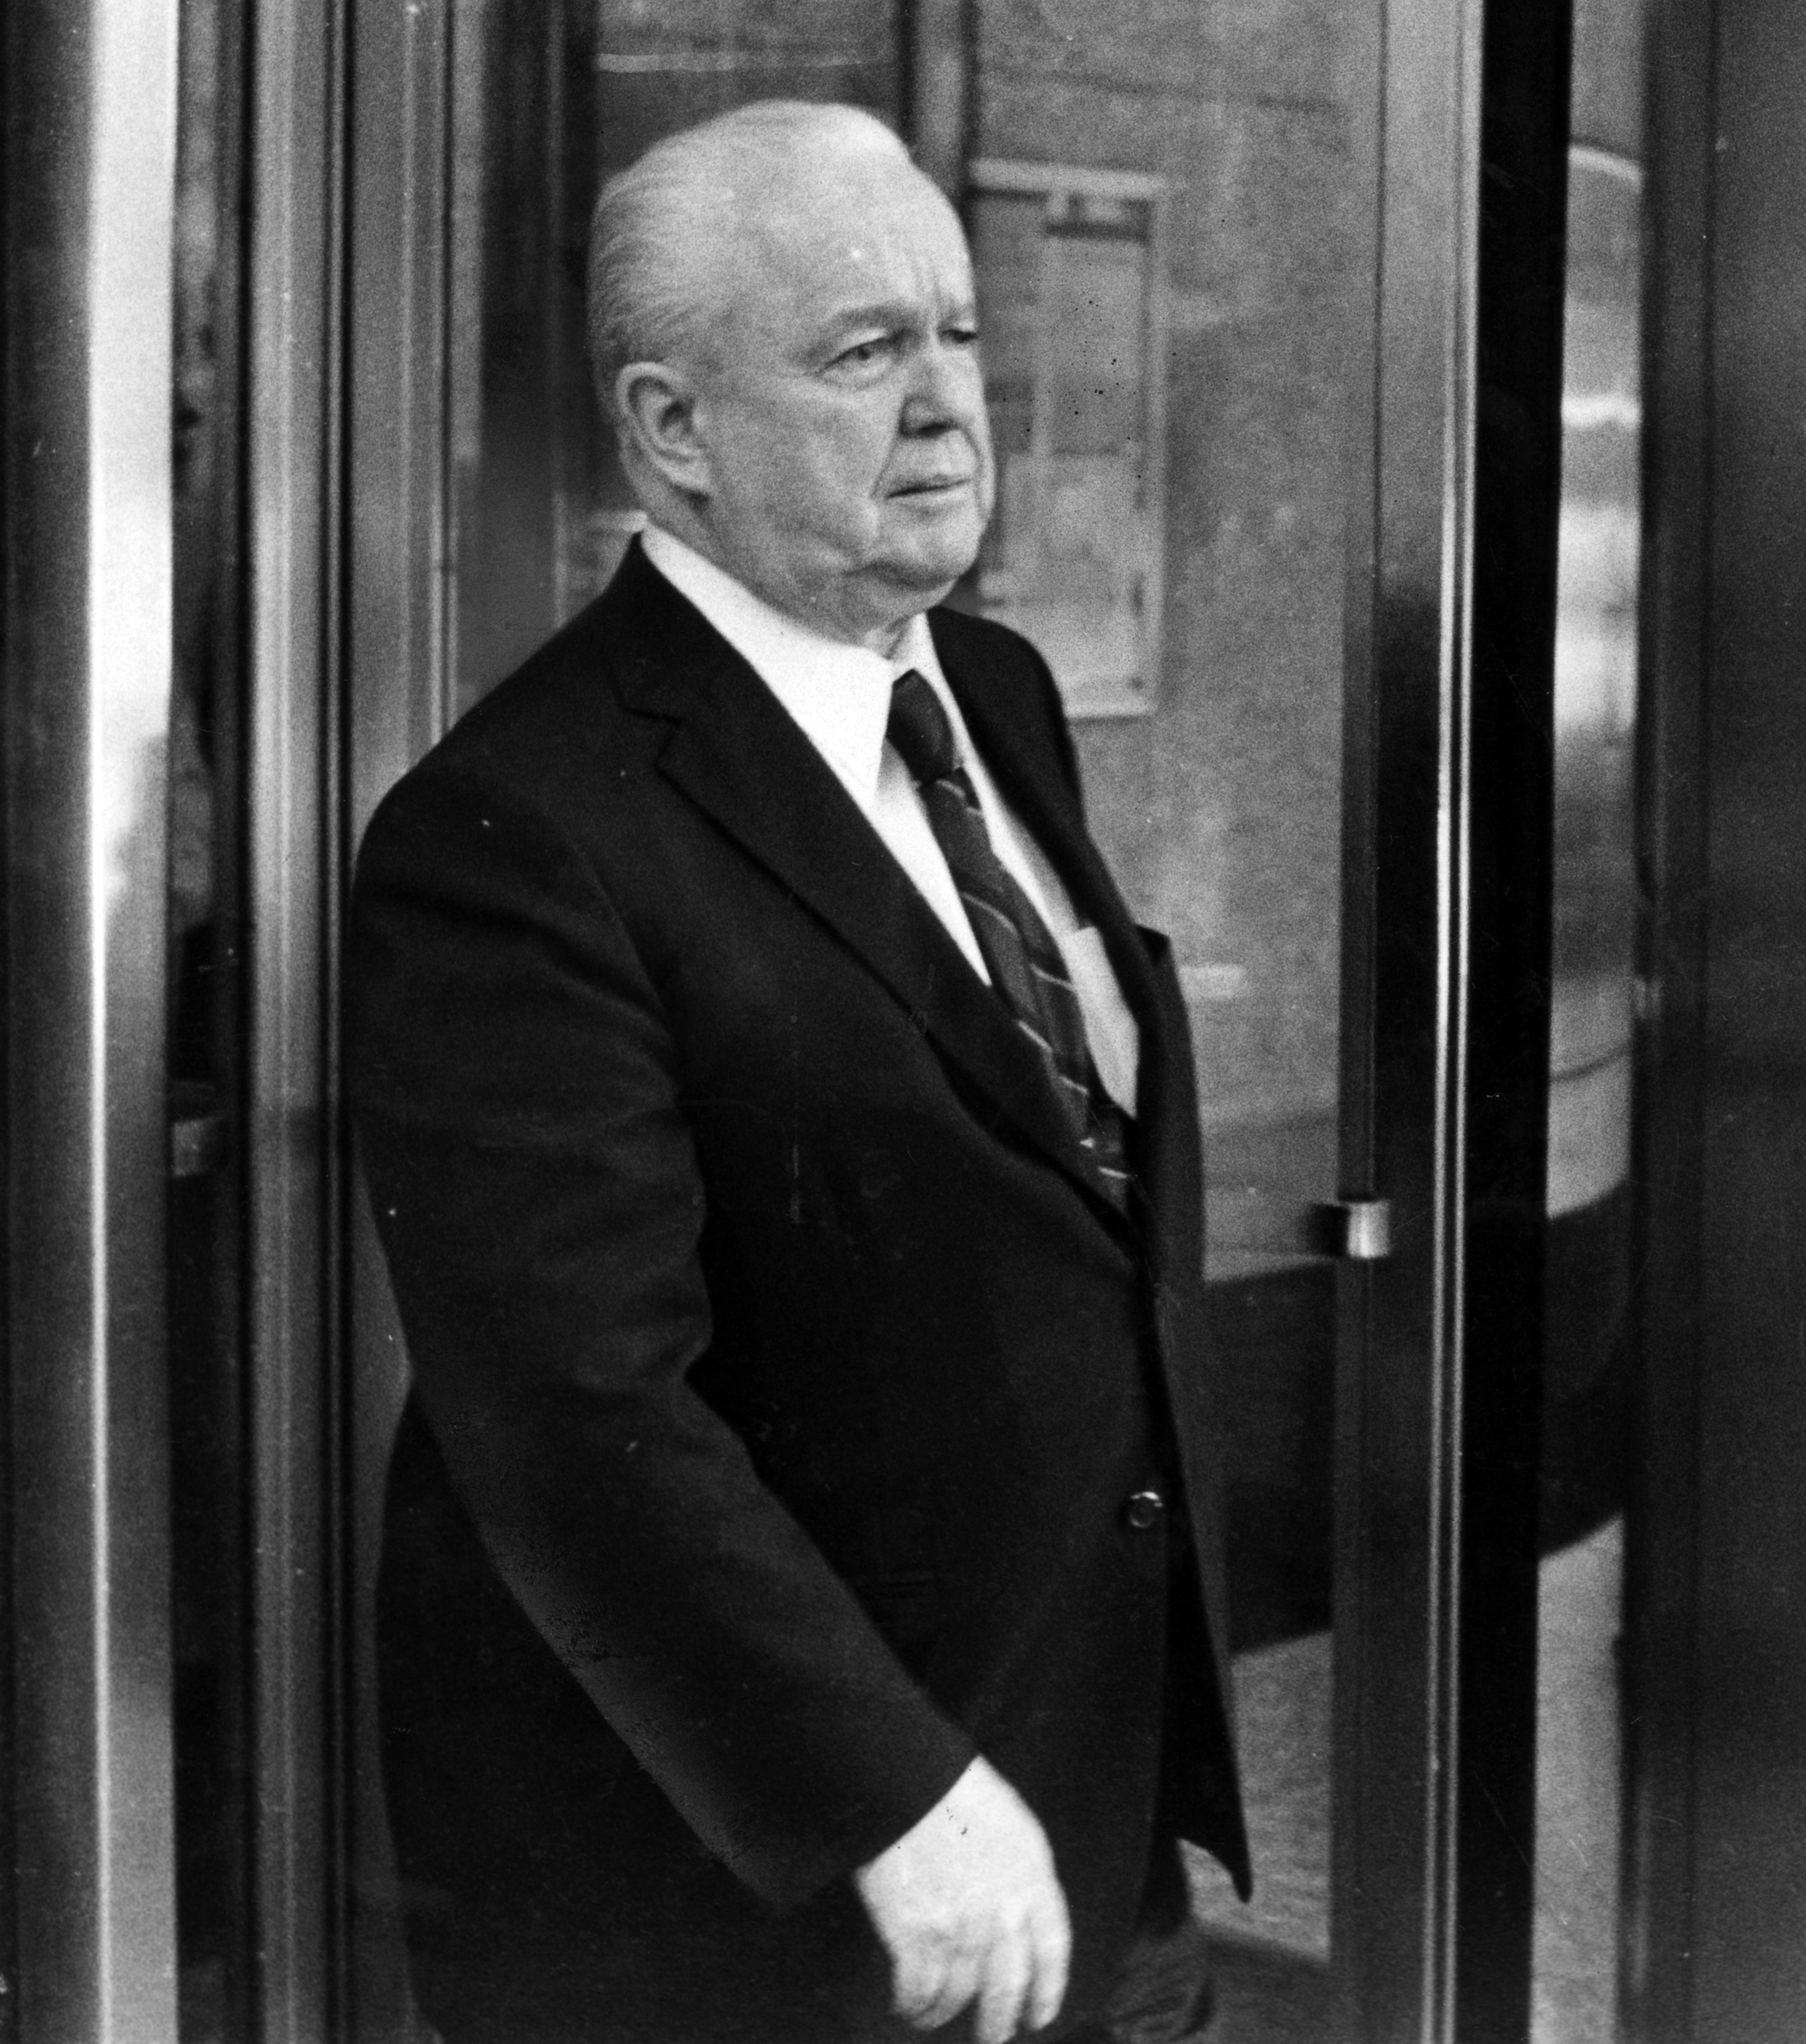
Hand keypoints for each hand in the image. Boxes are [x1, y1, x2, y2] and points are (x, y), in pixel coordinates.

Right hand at [854, 1755, 1071, 2041]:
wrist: (907, 1780)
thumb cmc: (955, 1790)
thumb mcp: (1013, 1826)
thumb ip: (1022, 1873)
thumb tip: (1016, 1916)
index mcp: (1032, 1879)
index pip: (1052, 1949)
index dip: (1048, 1988)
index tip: (1040, 2014)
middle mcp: (1002, 1913)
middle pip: (1007, 1985)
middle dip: (999, 2020)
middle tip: (992, 2037)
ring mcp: (959, 1928)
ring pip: (958, 1994)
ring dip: (945, 2013)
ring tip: (933, 2018)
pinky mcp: (916, 1935)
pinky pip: (918, 1989)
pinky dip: (913, 2004)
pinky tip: (908, 2006)